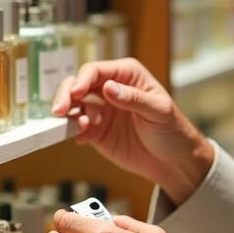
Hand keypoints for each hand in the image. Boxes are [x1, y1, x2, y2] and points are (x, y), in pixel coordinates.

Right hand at [51, 58, 213, 205]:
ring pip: (73, 105)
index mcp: (127, 75)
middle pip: (78, 85)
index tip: (76, 93)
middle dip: (66, 94)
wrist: (174, 161)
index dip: (82, 80)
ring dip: (67, 112)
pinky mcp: (96, 132)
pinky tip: (80, 136)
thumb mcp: (159, 111)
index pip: (96, 71)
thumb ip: (134, 99)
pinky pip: (76, 128)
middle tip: (59, 109)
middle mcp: (110, 89)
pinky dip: (72, 130)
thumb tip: (109, 88)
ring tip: (72, 123)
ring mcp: (101, 111)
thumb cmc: (173, 130)